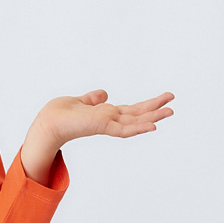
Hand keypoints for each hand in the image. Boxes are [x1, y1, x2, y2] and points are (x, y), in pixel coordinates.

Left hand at [37, 90, 174, 145]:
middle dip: (155, 109)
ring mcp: (107, 124)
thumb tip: (104, 94)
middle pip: (137, 115)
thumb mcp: (82, 101)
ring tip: (170, 112)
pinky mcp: (103, 126)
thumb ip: (93, 99)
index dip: (146, 107)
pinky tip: (153, 126)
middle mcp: (109, 120)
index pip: (130, 111)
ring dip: (153, 117)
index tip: (162, 100)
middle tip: (173, 104)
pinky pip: (124, 129)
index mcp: (106, 114)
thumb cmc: (61, 114)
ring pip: (135, 121)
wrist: (50, 121)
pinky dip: (139, 127)